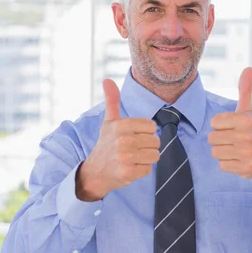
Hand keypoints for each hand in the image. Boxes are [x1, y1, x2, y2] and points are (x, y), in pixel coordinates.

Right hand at [76, 79, 159, 200]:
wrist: (95, 172)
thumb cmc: (106, 145)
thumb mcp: (108, 122)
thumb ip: (112, 101)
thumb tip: (107, 80)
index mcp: (121, 125)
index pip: (152, 126)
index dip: (145, 132)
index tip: (133, 136)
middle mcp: (123, 140)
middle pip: (156, 141)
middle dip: (147, 147)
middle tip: (132, 150)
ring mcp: (125, 157)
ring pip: (155, 155)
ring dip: (146, 159)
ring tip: (132, 159)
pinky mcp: (128, 173)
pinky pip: (149, 169)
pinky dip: (141, 170)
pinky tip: (130, 168)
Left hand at [208, 67, 251, 182]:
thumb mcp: (248, 111)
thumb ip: (245, 90)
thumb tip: (249, 68)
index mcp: (245, 119)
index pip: (214, 123)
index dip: (220, 126)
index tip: (233, 128)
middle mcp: (247, 135)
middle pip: (212, 138)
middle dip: (220, 140)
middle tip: (234, 141)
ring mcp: (247, 153)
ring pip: (215, 152)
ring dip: (223, 152)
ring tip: (236, 150)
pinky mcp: (246, 168)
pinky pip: (222, 165)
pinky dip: (228, 164)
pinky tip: (239, 160)